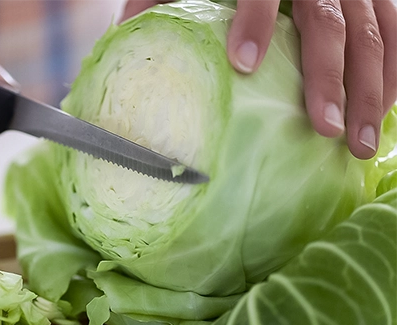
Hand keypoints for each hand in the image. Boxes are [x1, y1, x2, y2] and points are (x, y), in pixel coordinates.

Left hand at [121, 0, 396, 158]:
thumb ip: (161, 0)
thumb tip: (121, 42)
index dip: (255, 23)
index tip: (243, 65)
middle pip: (327, 21)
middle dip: (328, 77)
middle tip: (326, 129)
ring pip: (372, 32)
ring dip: (370, 89)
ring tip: (360, 145)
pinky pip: (396, 31)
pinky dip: (395, 73)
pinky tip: (387, 113)